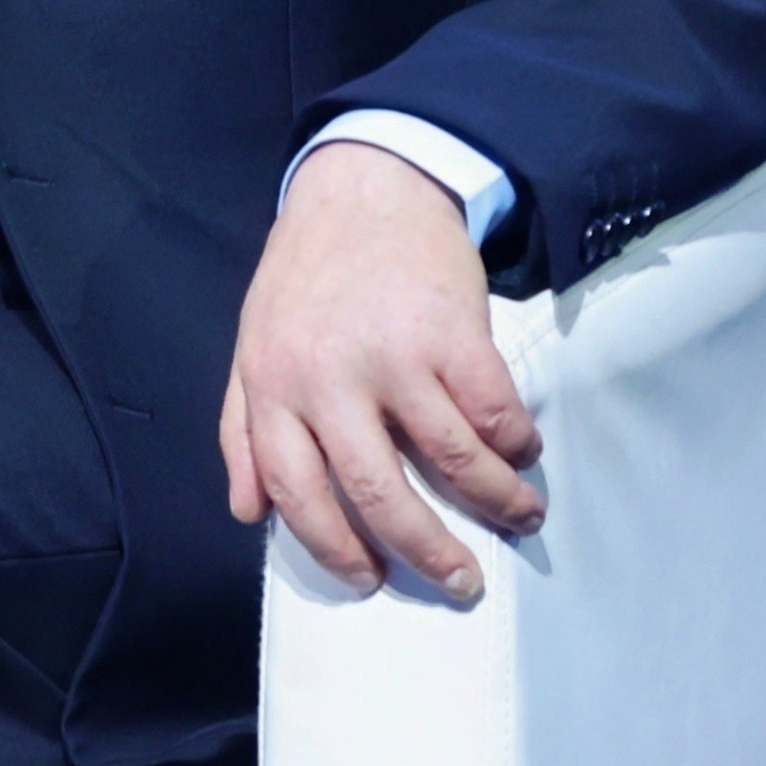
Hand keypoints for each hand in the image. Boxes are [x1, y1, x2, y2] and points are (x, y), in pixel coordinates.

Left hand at [219, 141, 540, 602]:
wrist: (365, 184)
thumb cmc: (308, 273)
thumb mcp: (254, 345)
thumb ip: (243, 430)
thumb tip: (248, 513)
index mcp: (273, 384)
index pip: (294, 491)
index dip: (332, 547)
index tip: (369, 579)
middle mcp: (329, 375)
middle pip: (378, 490)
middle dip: (425, 550)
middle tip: (459, 581)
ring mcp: (395, 352)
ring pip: (453, 457)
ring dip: (496, 501)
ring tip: (520, 518)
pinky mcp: (453, 329)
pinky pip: (494, 409)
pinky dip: (517, 441)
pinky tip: (522, 451)